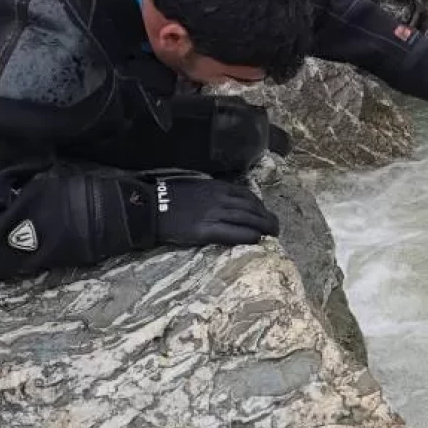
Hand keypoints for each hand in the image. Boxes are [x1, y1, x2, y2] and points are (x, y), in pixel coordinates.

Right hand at [154, 176, 279, 245]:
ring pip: (247, 219)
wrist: (151, 207)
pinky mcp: (205, 230)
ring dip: (263, 227)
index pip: (247, 195)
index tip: (266, 213)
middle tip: (276, 227)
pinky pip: (232, 233)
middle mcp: (219, 198)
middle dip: (267, 218)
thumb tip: (229, 201)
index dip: (260, 206)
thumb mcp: (197, 187)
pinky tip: (257, 240)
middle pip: (251, 208)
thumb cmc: (172, 198)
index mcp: (217, 187)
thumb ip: (214, 193)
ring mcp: (213, 214)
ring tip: (273, 234)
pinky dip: (247, 236)